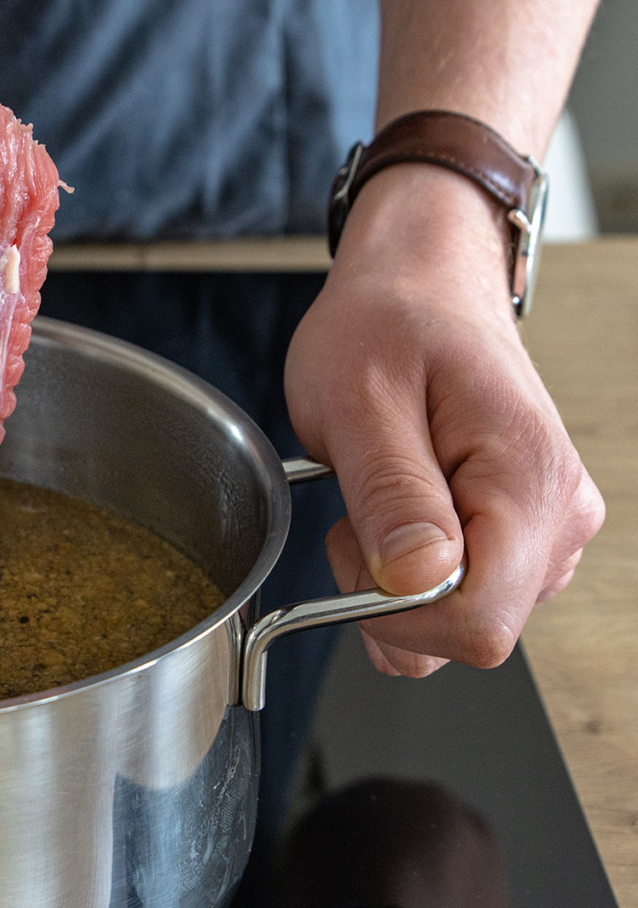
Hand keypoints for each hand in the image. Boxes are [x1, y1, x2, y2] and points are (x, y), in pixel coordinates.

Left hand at [285, 164, 603, 676]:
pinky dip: (412, 566)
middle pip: (469, 631)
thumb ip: (391, 493)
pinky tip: (398, 505)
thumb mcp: (360, 398)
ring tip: (379, 490)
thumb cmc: (386, 323)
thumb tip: (418, 580)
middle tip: (359, 505)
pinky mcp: (523, 533)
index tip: (356, 548)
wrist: (419, 282)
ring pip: (461, 619)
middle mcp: (558, 516)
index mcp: (528, 482)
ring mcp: (546, 529)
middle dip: (390, 593)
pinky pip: (461, 594)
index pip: (478, 623)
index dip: (396, 613)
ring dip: (397, 578)